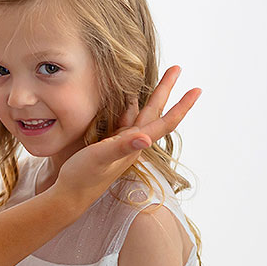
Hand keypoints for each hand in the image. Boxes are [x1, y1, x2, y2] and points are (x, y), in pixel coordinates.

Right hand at [51, 66, 199, 209]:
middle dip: (165, 90)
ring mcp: (120, 143)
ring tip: (158, 80)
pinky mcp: (107, 144)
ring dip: (149, 97)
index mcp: (135, 143)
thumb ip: (122, 147)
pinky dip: (127, 105)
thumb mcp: (101, 158)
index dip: (181, 106)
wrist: (70, 196)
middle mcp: (132, 142)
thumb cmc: (84, 177)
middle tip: (177, 69)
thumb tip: (147, 138)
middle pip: (154, 112)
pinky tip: (124, 99)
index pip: (164, 121)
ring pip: (139, 113)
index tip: (196, 89)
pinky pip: (123, 119)